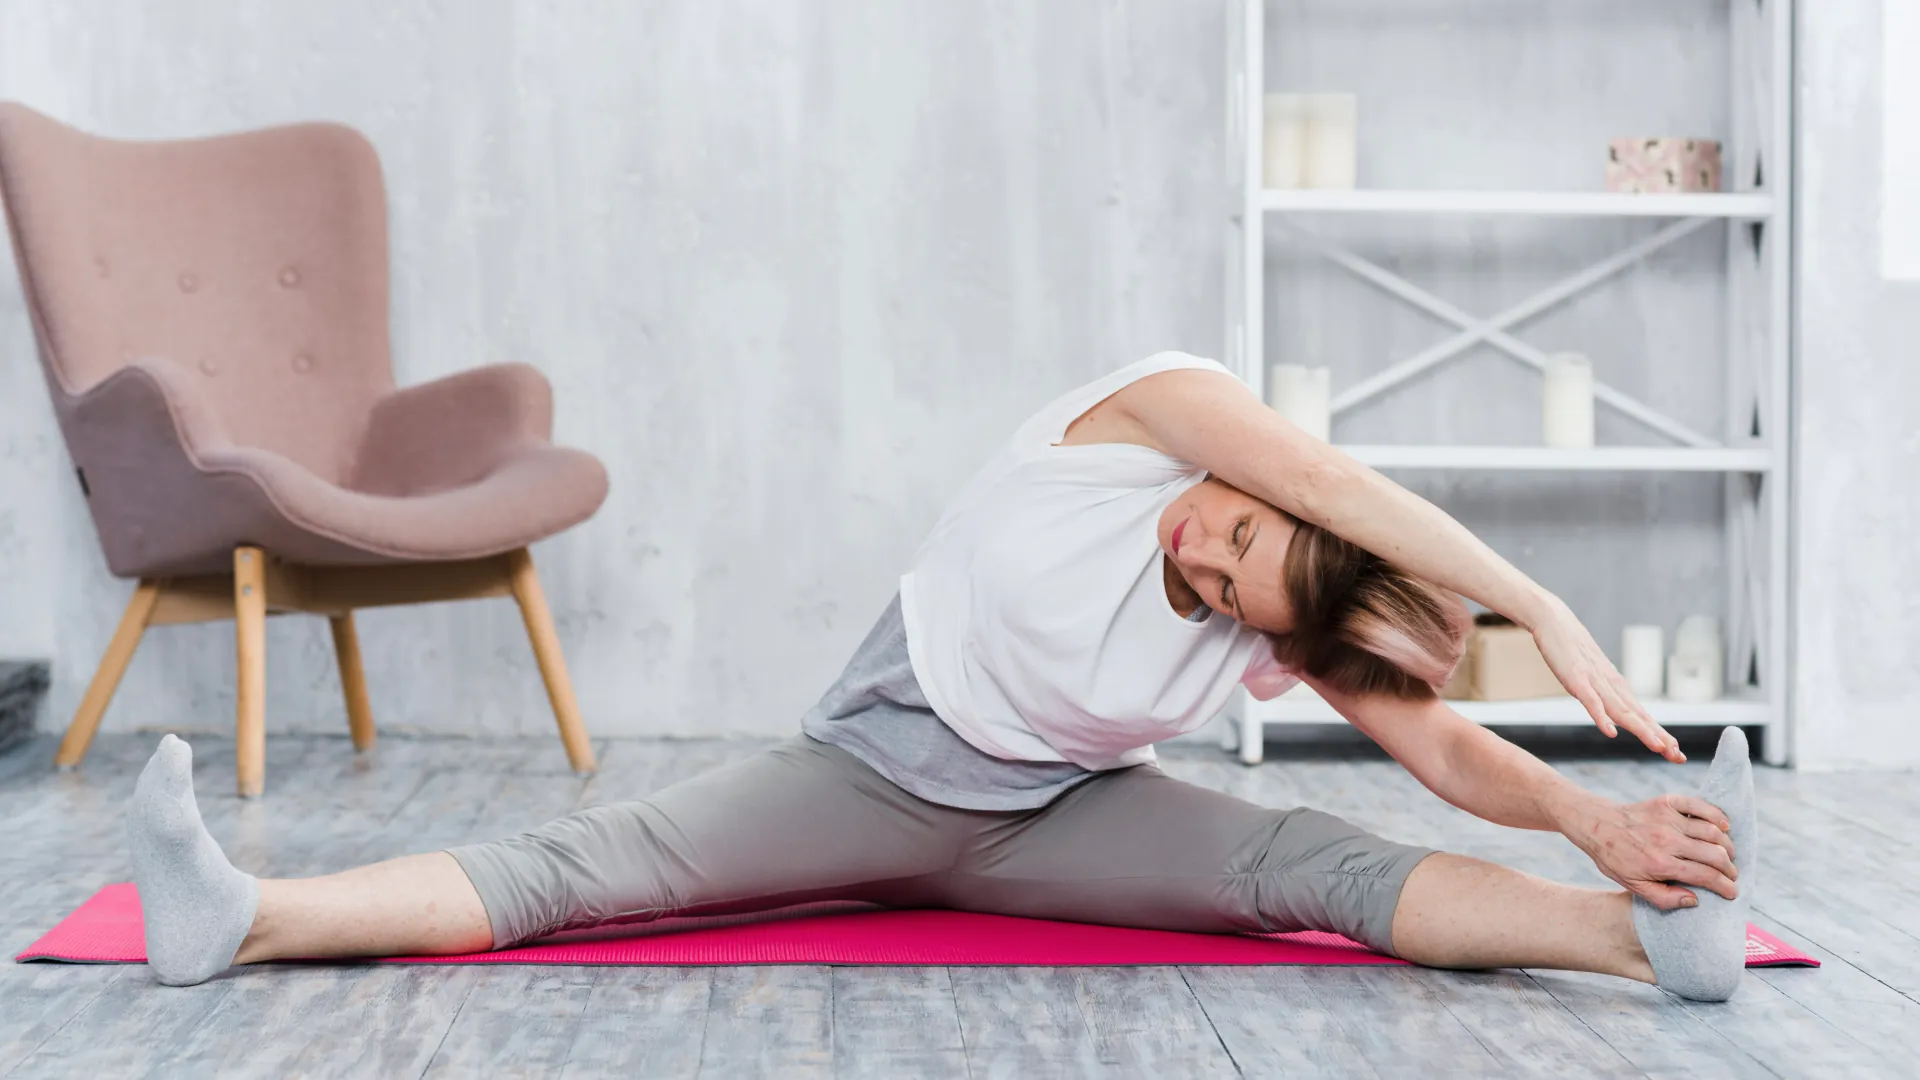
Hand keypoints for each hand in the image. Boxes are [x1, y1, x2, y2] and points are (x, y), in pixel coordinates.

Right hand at [1526, 594, 1682, 761]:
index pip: (1642, 715)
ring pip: (1621, 711)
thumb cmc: (1572, 648)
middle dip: (1659, 737)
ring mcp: (1594, 682)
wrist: (1555, 620)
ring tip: (1657, 747)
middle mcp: (1611, 686)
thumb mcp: (1592, 675)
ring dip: (1640, 730)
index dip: (1660, 734)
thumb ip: (1603, 694)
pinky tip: (1610, 732)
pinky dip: (1601, 717)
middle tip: (1678, 756)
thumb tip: (1613, 712)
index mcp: (1616, 687)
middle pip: (1638, 716)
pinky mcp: (1576, 679)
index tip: (1676, 753)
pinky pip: (1591, 701)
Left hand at [1569, 794, 1736, 909]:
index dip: (1725, 887)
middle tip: (1732, 875)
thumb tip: (1695, 900)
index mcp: (1660, 864)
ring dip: (1727, 845)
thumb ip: (1664, 898)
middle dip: (1730, 869)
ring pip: (1712, 832)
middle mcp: (1667, 841)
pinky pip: (1699, 806)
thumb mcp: (1634, 885)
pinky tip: (1724, 826)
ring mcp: (1668, 819)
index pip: (1705, 876)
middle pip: (1715, 855)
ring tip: (1728, 855)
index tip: (1732, 892)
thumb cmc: (1615, 858)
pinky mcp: (1666, 803)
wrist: (1597, 825)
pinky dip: (1716, 815)